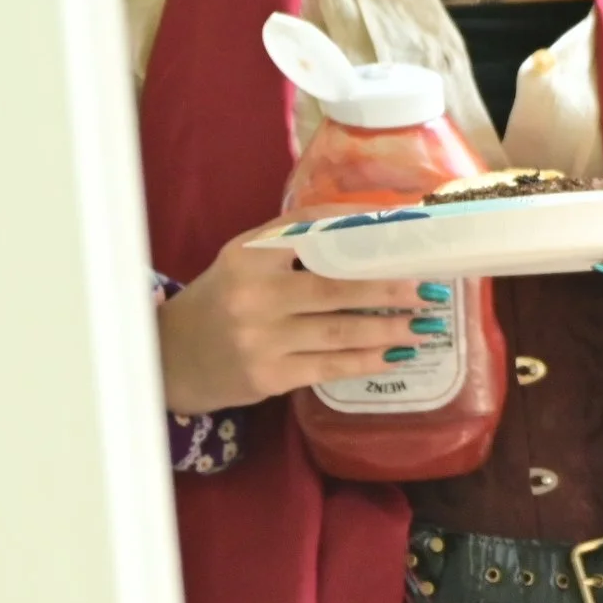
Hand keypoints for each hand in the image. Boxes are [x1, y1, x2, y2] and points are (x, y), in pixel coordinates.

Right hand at [157, 224, 429, 413]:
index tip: (408, 227)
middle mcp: (254, 294)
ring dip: (391, 327)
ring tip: (426, 323)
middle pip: (338, 285)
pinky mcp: (269, 375)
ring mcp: (261, 338)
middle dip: (392, 286)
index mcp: (250, 255)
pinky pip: (331, 365)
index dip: (366, 228)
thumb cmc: (222, 298)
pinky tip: (397, 355)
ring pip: (342, 329)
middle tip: (432, 285)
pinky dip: (369, 360)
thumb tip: (372, 227)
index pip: (316, 231)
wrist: (171, 355)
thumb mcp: (246, 259)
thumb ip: (295, 242)